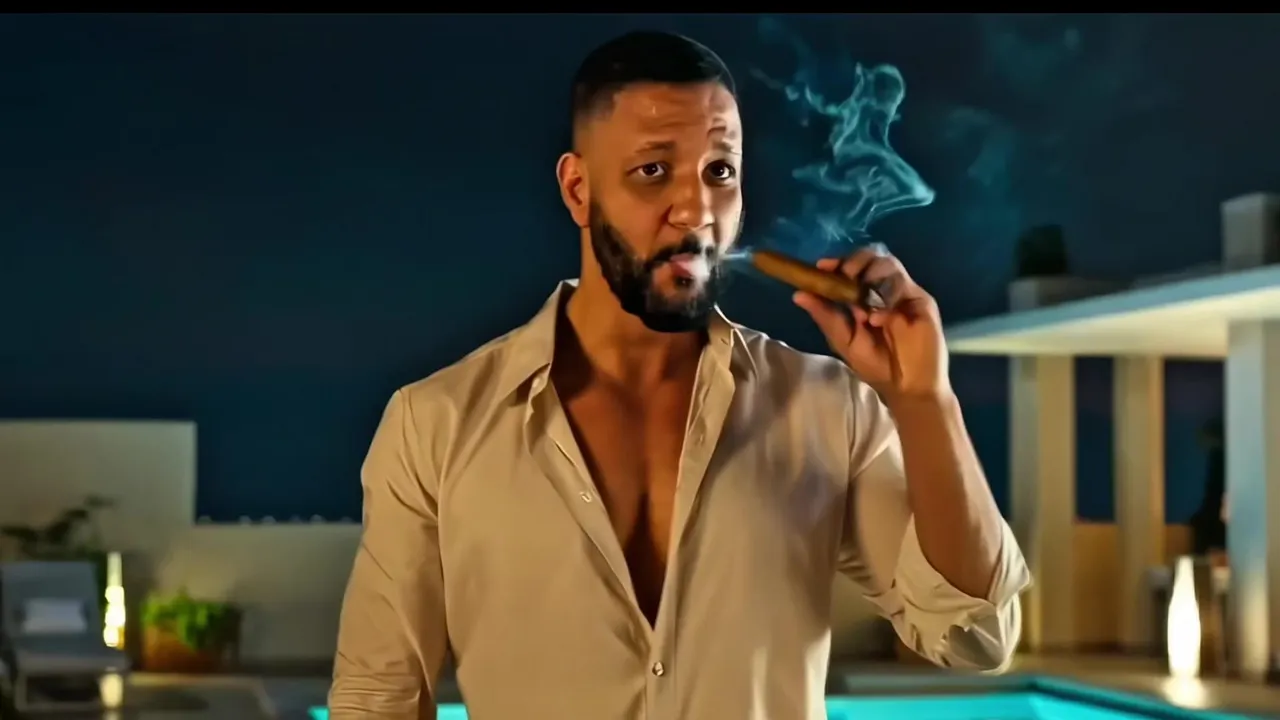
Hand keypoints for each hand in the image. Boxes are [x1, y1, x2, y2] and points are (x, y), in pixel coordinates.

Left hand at [792, 246, 950, 401]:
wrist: (907, 387)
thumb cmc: (876, 365)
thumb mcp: (844, 341)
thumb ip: (825, 317)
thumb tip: (798, 294)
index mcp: (862, 296)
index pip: (851, 268)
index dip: (837, 262)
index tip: (822, 266)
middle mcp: (883, 290)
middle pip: (872, 257)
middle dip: (856, 260)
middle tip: (845, 274)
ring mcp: (902, 294)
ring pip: (889, 264)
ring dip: (872, 274)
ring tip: (862, 298)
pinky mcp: (921, 302)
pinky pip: (904, 286)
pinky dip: (887, 298)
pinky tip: (878, 319)